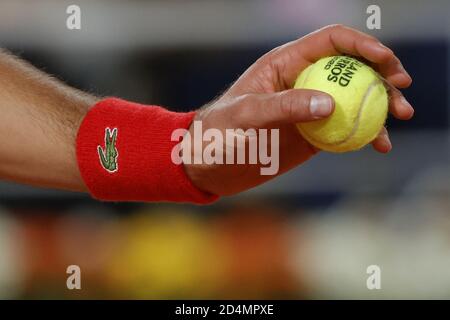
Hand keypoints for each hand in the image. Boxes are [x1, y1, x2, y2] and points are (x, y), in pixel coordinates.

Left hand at [184, 24, 413, 195]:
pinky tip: (378, 145)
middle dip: (382, 74)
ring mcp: (310, 109)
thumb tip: (331, 103)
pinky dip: (366, 134)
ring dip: (381, 105)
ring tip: (399, 118)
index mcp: (287, 64)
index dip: (362, 45)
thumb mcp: (248, 115)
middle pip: (352, 68)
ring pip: (355, 99)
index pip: (332, 42)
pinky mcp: (313, 134)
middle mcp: (303, 81)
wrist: (210, 164)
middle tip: (401, 90)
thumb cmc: (220, 133)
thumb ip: (286, 106)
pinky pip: (347, 128)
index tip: (384, 61)